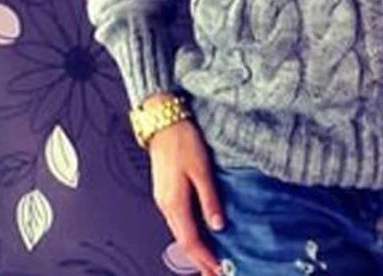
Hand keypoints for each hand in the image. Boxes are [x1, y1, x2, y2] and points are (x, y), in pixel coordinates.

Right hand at [147, 107, 224, 275]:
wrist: (164, 122)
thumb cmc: (183, 140)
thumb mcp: (201, 169)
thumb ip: (209, 198)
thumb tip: (218, 225)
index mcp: (174, 202)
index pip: (190, 241)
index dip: (204, 259)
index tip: (218, 271)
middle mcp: (166, 205)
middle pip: (183, 241)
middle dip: (199, 260)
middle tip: (215, 272)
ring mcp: (164, 199)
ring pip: (179, 232)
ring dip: (194, 248)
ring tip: (210, 259)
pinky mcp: (166, 191)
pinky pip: (178, 221)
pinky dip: (189, 234)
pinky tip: (199, 234)